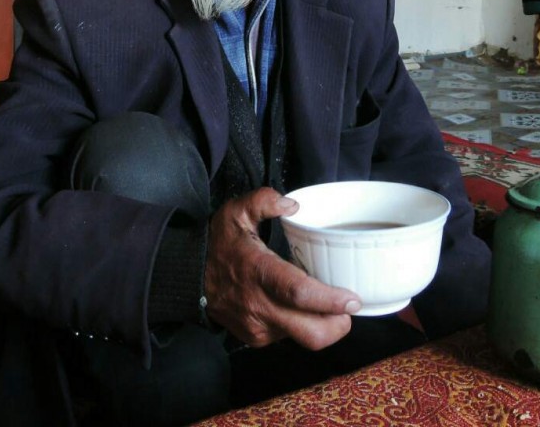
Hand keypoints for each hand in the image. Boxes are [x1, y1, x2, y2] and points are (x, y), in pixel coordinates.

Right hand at [204, 187, 359, 349]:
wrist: (187, 278)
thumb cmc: (217, 245)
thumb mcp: (235, 212)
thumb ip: (263, 200)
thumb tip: (292, 204)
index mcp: (259, 273)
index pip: (300, 294)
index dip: (330, 301)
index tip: (352, 300)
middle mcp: (260, 306)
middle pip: (310, 333)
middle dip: (337, 326)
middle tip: (348, 309)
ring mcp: (258, 327)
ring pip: (302, 338)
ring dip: (320, 325)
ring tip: (325, 304)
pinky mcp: (256, 338)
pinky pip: (288, 338)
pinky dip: (299, 325)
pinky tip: (298, 307)